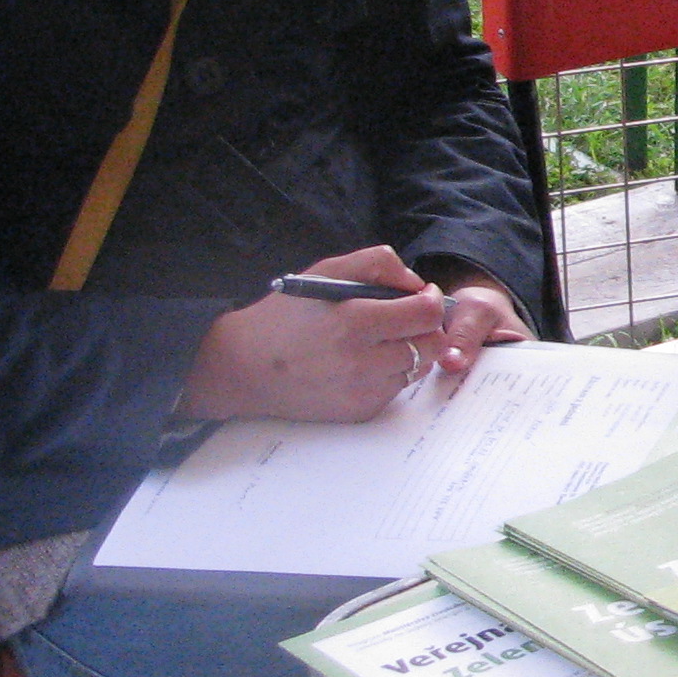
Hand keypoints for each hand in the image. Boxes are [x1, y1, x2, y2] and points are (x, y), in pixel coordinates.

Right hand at [175, 247, 527, 422]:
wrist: (244, 366)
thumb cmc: (285, 314)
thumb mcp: (326, 272)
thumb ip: (378, 264)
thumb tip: (417, 284)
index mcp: (356, 320)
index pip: (427, 313)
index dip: (430, 300)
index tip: (420, 296)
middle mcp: (363, 362)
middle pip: (432, 345)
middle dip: (426, 327)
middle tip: (407, 319)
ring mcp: (363, 391)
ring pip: (418, 368)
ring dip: (410, 351)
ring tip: (380, 341)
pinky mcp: (360, 412)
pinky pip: (397, 390)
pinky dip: (391, 374)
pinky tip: (364, 363)